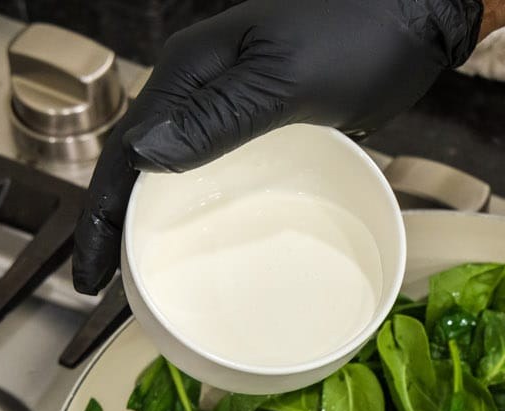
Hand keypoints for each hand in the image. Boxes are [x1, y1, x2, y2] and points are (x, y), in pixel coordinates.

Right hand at [72, 0, 484, 293]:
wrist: (414, 15)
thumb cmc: (360, 36)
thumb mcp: (287, 83)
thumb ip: (218, 119)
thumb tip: (140, 156)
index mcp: (191, 73)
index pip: (124, 152)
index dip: (100, 218)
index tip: (90, 279)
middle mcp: (202, 87)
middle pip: (140, 164)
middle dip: (116, 225)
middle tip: (107, 289)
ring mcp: (234, 103)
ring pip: (178, 170)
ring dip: (155, 220)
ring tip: (144, 276)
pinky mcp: (268, 122)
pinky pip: (221, 171)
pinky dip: (204, 208)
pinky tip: (212, 240)